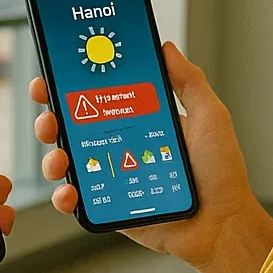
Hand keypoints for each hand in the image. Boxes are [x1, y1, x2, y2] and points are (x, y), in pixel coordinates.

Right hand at [32, 41, 270, 272]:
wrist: (222, 224)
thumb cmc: (221, 174)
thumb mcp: (209, 117)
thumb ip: (188, 81)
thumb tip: (165, 48)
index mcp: (141, 122)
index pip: (99, 97)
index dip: (72, 85)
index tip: (55, 73)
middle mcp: (123, 147)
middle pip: (73, 127)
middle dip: (51, 117)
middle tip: (50, 115)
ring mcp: (114, 177)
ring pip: (69, 162)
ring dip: (53, 156)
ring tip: (59, 158)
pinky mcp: (111, 207)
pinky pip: (79, 200)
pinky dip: (65, 196)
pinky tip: (69, 191)